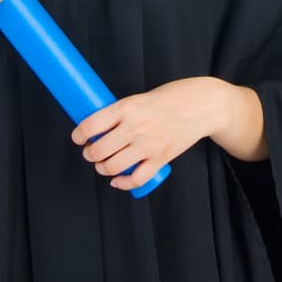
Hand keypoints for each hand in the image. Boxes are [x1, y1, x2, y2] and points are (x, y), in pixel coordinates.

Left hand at [70, 77, 224, 191]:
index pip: (91, 125)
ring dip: (102, 168)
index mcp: (127, 107)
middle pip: (99, 150)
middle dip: (90, 153)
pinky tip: (117, 181)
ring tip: (103, 163)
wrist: (203, 105)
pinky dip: (122, 183)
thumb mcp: (141, 98)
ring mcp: (148, 146)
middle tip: (91, 151)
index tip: (78, 136)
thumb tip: (100, 126)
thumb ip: (123, 113)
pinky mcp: (161, 159)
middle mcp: (135, 128)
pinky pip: (136, 179)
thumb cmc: (172, 98)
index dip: (79, 134)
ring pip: (113, 167)